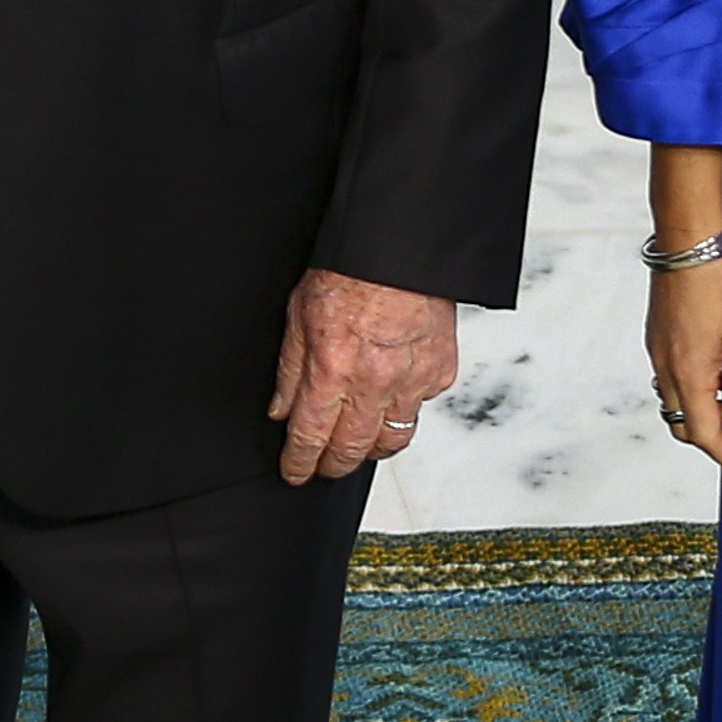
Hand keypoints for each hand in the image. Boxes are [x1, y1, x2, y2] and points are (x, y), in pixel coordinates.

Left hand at [269, 269, 454, 480]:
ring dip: (371, 449)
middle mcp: (373, 382)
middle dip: (333, 466)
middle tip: (323, 467)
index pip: (311, 436)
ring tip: (358, 445)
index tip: (295, 472)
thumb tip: (281, 409)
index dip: (300, 463)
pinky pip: (421, 407)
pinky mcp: (439, 372)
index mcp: (332, 369)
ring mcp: (411, 381)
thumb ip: (290, 370)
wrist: (401, 249)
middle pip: (352, 449)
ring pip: (393, 439)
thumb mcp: (299, 315)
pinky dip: (404, 409)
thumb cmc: (351, 271)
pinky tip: (391, 400)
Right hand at [648, 250, 721, 488]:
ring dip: (715, 414)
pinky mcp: (662, 335)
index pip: (705, 435)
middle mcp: (666, 367)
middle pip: (688, 424)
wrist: (689, 237)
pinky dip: (704, 390)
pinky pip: (680, 378)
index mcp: (687, 373)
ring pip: (684, 401)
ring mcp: (661, 351)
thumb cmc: (719, 280)